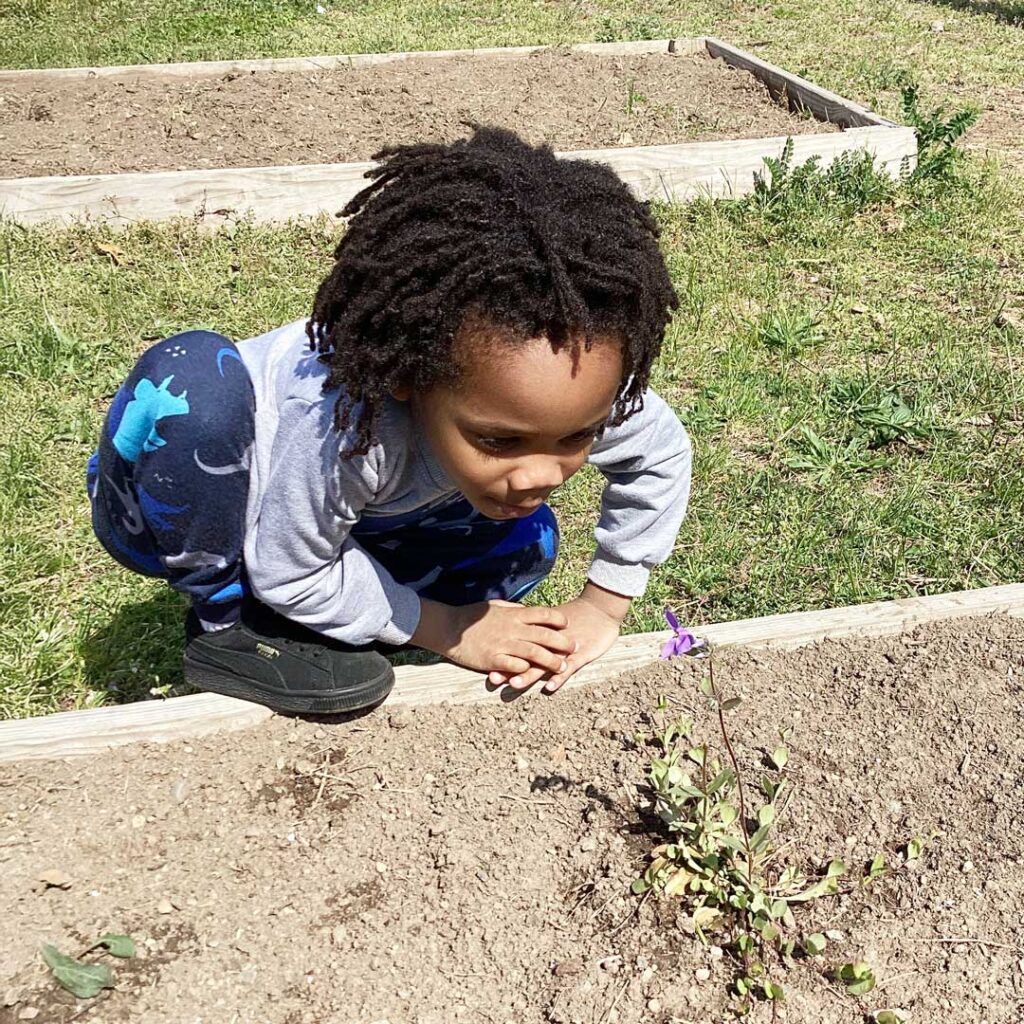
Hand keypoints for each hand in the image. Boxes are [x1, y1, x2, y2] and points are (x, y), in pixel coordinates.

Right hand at [412, 598, 575, 679]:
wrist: (449, 629)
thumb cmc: (472, 616)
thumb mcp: (495, 606)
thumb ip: (514, 609)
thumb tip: (529, 610)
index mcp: (513, 614)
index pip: (542, 614)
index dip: (557, 619)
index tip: (567, 625)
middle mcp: (512, 628)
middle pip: (544, 635)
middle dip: (562, 642)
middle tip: (575, 647)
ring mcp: (503, 644)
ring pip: (534, 653)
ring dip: (551, 661)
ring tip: (562, 666)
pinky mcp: (494, 659)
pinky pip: (515, 666)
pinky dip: (526, 669)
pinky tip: (535, 673)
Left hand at [488, 582, 630, 693]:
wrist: (601, 607)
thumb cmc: (577, 614)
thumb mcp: (553, 618)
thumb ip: (534, 623)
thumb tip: (513, 627)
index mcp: (541, 629)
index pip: (518, 641)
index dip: (502, 652)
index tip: (485, 660)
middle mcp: (550, 639)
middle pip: (526, 654)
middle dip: (509, 667)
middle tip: (493, 678)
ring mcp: (566, 648)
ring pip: (544, 663)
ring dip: (529, 674)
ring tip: (514, 684)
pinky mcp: (583, 654)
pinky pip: (570, 667)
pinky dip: (560, 677)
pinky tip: (549, 687)